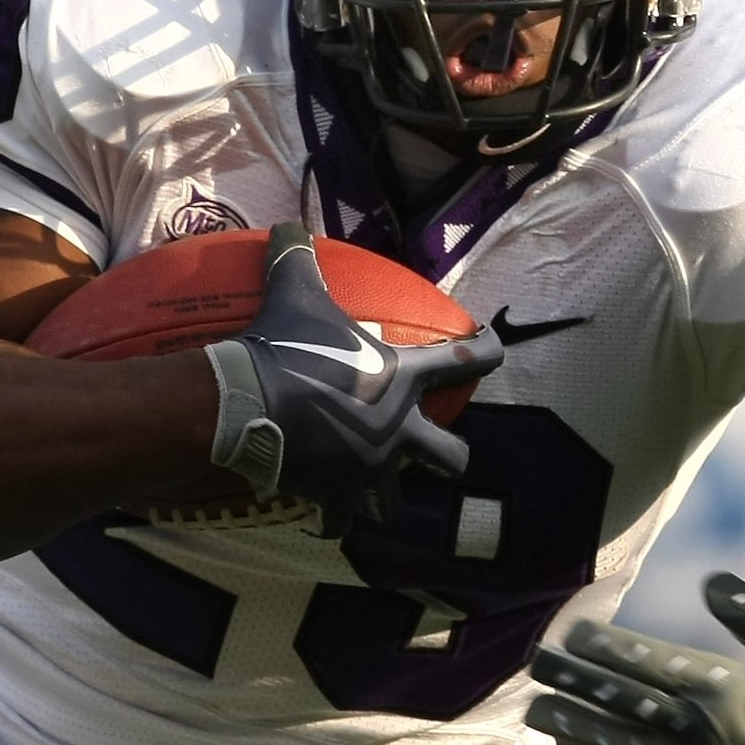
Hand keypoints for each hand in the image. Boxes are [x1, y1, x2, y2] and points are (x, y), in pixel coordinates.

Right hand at [205, 226, 502, 517]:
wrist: (249, 402)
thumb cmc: (283, 346)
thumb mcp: (295, 292)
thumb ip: (297, 257)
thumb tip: (286, 222)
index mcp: (402, 380)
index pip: (466, 361)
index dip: (488, 350)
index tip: (495, 345)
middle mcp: (398, 430)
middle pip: (451, 456)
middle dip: (449, 456)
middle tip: (436, 450)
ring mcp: (370, 469)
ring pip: (396, 500)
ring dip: (386, 496)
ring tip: (372, 491)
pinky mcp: (336, 496)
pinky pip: (340, 522)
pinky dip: (332, 520)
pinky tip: (322, 517)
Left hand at [526, 575, 744, 744]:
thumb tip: (710, 581)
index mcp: (722, 686)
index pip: (650, 661)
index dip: (607, 646)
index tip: (570, 633)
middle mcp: (698, 728)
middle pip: (623, 699)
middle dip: (576, 680)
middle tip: (532, 665)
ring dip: (576, 729)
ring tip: (536, 716)